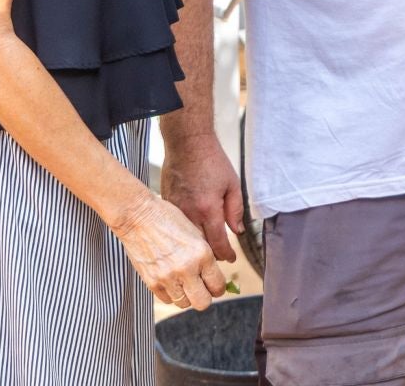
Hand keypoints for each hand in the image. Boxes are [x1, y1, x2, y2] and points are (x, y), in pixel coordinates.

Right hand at [113, 193, 226, 310]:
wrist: (138, 216)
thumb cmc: (168, 218)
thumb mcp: (196, 232)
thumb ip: (206, 255)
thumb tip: (213, 274)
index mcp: (202, 254)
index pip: (218, 286)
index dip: (219, 288)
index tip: (215, 285)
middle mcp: (187, 269)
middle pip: (203, 303)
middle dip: (205, 296)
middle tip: (202, 288)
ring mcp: (168, 278)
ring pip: (184, 304)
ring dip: (187, 296)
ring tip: (185, 283)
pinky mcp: (152, 282)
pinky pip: (167, 300)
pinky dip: (171, 294)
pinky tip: (171, 281)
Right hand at [161, 131, 243, 262]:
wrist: (187, 144)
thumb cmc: (212, 161)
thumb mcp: (232, 184)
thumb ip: (235, 210)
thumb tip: (238, 231)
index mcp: (209, 210)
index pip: (218, 243)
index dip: (226, 255)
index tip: (232, 259)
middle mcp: (190, 214)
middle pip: (200, 247)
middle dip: (212, 255)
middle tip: (221, 255)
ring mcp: (176, 211)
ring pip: (186, 239)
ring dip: (197, 246)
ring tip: (208, 249)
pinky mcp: (167, 205)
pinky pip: (176, 227)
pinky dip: (185, 233)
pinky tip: (192, 234)